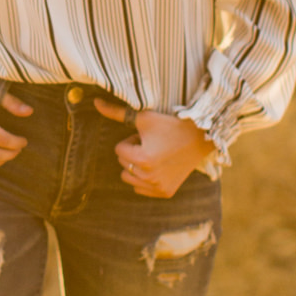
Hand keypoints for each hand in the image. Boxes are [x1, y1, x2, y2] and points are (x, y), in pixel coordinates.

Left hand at [93, 101, 215, 196]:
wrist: (200, 138)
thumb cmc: (170, 125)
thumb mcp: (143, 117)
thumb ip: (117, 112)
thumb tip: (95, 103)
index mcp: (142, 160)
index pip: (119, 150)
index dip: (131, 140)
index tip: (147, 137)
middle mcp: (149, 177)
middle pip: (123, 164)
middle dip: (133, 153)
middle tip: (153, 144)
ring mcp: (158, 187)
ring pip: (129, 178)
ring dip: (136, 167)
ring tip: (154, 155)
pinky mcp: (166, 193)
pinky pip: (141, 189)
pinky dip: (145, 179)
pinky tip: (159, 167)